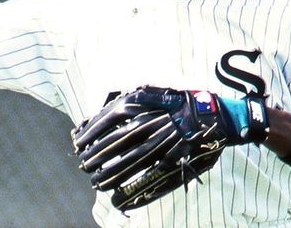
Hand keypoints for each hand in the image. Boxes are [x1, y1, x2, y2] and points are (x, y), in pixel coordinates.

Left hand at [71, 86, 232, 210]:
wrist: (212, 115)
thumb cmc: (178, 102)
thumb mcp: (150, 92)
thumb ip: (125, 98)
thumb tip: (99, 111)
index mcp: (140, 105)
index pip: (105, 121)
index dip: (89, 135)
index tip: (78, 143)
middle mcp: (147, 124)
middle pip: (113, 145)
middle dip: (95, 157)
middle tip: (84, 166)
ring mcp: (160, 144)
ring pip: (128, 164)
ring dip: (109, 176)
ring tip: (97, 183)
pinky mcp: (173, 161)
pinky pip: (148, 178)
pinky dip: (131, 189)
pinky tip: (119, 198)